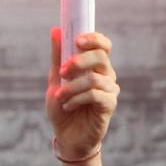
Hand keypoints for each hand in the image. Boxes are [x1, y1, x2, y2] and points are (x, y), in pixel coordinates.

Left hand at [46, 29, 118, 158]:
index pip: (103, 45)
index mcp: (96, 66)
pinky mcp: (109, 105)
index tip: (77, 40)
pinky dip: (77, 99)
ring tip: (60, 96)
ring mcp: (110, 90)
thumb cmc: (63, 106)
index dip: (93, 39)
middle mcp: (107, 75)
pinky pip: (95, 95)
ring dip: (72, 86)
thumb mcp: (55, 79)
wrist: (67, 136)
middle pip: (101, 57)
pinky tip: (68, 106)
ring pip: (95, 78)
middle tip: (62, 72)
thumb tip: (56, 30)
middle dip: (79, 61)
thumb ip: (58, 57)